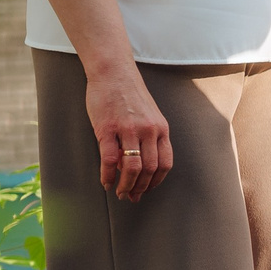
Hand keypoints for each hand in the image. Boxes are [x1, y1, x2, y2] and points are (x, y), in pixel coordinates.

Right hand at [85, 66, 171, 200]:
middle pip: (149, 169)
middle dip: (140, 188)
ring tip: (119, 193)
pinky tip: (105, 181)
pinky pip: (108, 159)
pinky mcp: (107, 128)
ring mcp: (128, 129)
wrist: (113, 72)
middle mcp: (148, 130)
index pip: (165, 163)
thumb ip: (148, 138)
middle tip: (131, 197)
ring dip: (126, 185)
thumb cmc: (129, 94)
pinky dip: (107, 175)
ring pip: (131, 167)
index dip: (156, 181)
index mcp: (161, 129)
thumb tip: (141, 164)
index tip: (147, 190)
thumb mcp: (149, 116)